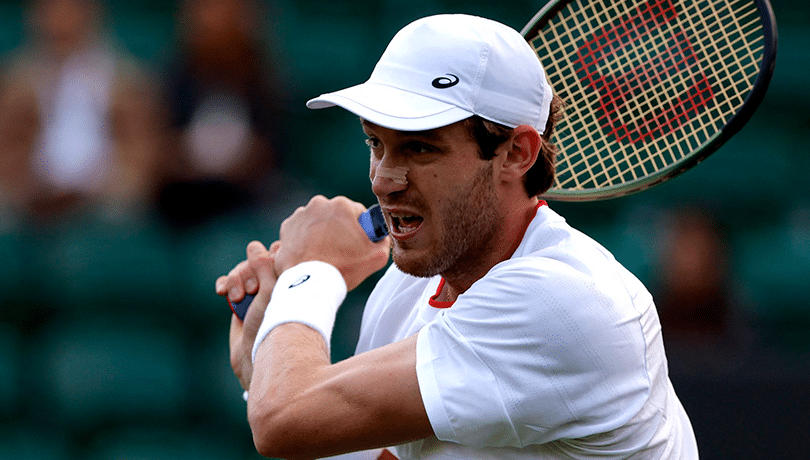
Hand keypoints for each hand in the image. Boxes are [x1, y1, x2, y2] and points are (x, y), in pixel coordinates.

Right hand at [216, 241, 279, 389]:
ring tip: (238, 298)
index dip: (270, 259)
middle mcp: (275, 283)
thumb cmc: (273, 325)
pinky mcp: (241, 299)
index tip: (267, 279)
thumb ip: (265, 267)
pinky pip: (228, 281)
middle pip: (256, 259)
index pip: (280, 252)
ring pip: (242, 269)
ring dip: (236, 279)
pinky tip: (222, 293)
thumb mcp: (272, 294)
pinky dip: (224, 283)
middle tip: (252, 292)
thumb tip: (255, 247)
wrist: (256, 356)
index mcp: (293, 279)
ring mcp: (257, 291)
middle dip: (249, 272)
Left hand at [275, 196, 389, 290]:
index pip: (357, 212)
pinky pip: (300, 231)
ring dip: (321, 233)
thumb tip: (381, 237)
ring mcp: (300, 216)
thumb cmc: (343, 269)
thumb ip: (383, 241)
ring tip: (325, 255)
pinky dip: (305, 241)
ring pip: (317, 222)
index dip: (360, 228)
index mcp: (341, 206)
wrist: (310, 284)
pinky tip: (311, 255)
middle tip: (341, 251)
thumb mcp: (377, 256)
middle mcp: (319, 205)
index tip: (357, 242)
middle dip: (339, 229)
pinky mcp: (286, 228)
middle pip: (335, 215)